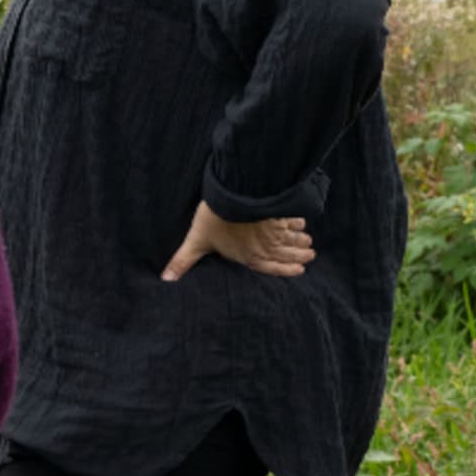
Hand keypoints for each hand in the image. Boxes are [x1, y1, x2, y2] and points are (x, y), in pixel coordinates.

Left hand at [163, 201, 315, 281]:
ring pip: (295, 238)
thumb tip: (165, 278)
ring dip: (302, 240)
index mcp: (250, 257)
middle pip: (289, 254)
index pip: (273, 268)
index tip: (300, 270)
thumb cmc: (213, 220)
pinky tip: (301, 221)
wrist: (233, 197)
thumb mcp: (196, 241)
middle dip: (300, 255)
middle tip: (310, 254)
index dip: (287, 270)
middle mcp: (267, 247)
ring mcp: (277, 230)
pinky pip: (295, 220)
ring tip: (308, 240)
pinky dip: (299, 221)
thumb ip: (183, 261)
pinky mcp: (281, 214)